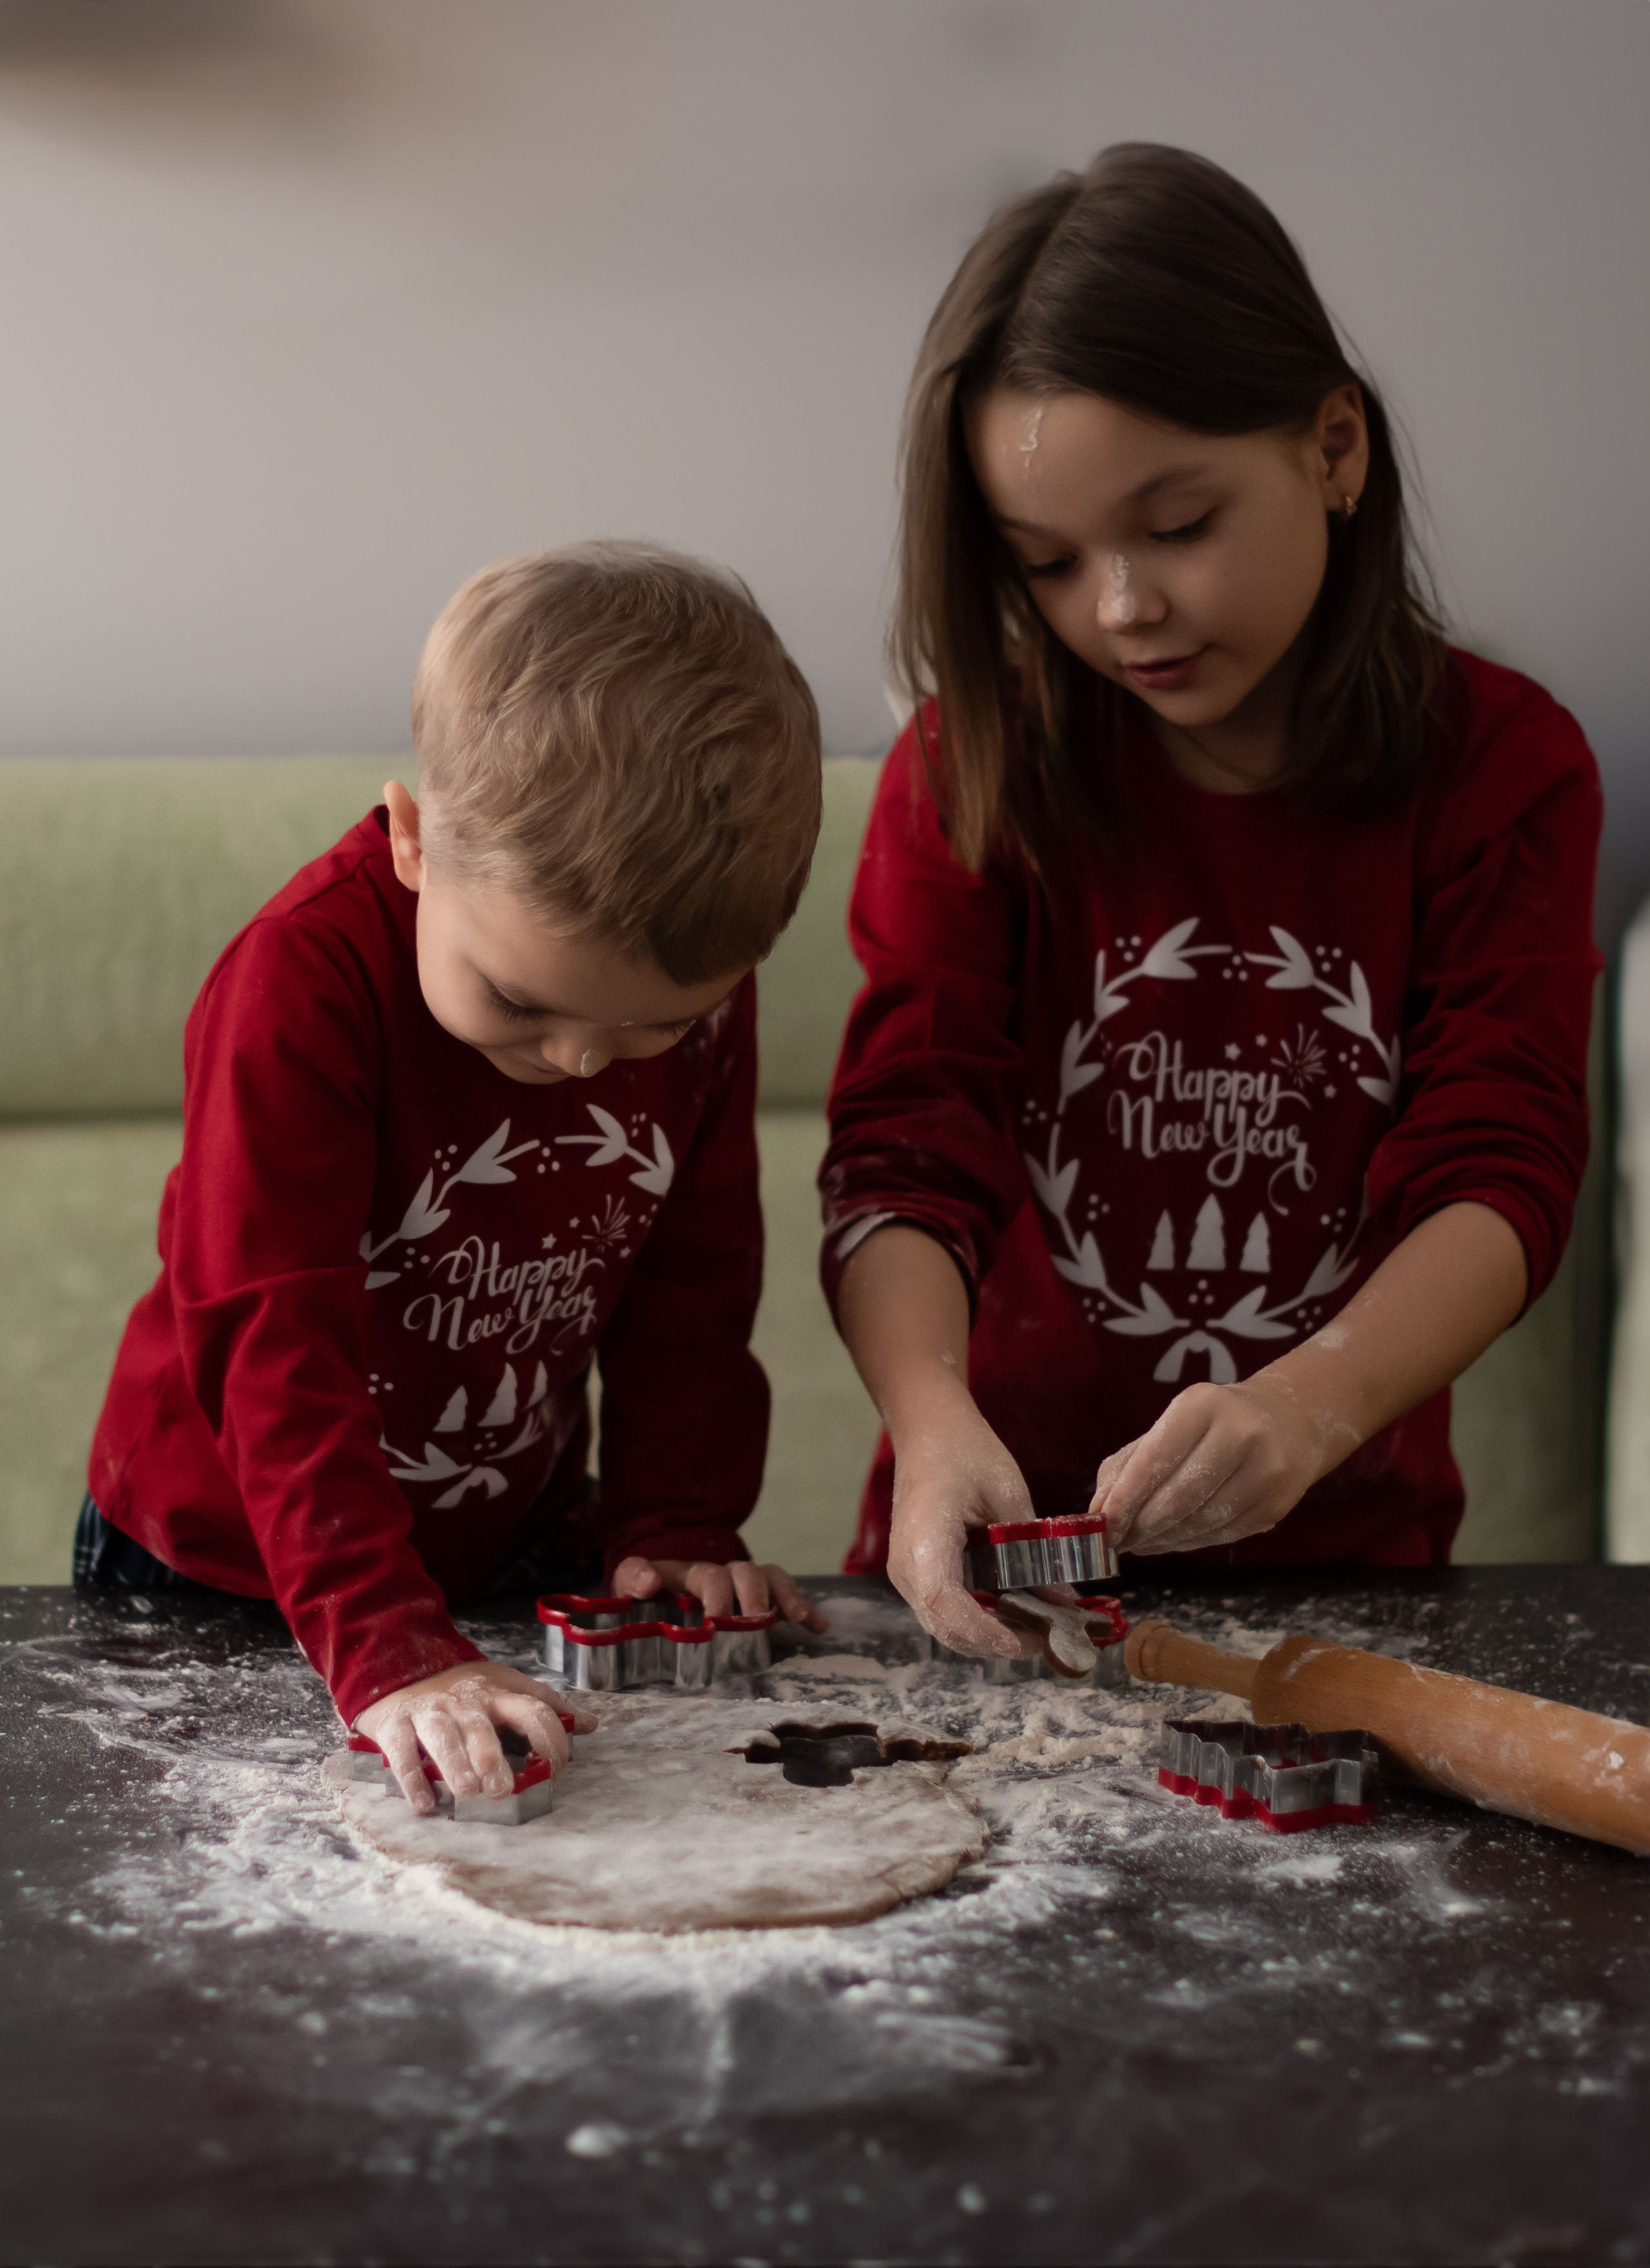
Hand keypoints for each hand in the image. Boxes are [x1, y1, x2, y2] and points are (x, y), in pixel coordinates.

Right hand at [355, 1658, 596, 1816]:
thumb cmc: (461, 1688)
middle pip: (480, 1726)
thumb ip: (546, 1707)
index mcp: (497, 1693)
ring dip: (454, 1764)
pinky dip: (412, 1779)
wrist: (398, 1666)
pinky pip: (402, 1752)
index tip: (557, 1769)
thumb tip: (592, 1723)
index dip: (549, 1738)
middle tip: (500, 1789)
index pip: (532, 1709)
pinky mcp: (394, 1724)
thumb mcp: (505, 1686)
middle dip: (490, 1756)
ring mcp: (429, 1711)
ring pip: (441, 1735)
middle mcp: (464, 1701)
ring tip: (467, 1792)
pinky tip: (425, 1804)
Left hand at [611, 1556, 829, 1633]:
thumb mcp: (633, 1582)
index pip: (703, 1575)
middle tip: (754, 1619)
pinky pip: (787, 1596)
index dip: (705, 1592)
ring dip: (784, 1595)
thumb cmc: (652, 1592)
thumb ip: (634, 1578)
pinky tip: (819, 1627)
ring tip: (796, 1616)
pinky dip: (805, 1609)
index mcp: (688, 1574)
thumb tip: (646, 1585)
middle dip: (750, 1594)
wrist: (668, 1585)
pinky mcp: (762, 1597)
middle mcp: (721, 1573)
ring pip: (769, 1577)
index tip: (701, 1614)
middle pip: (742, 1573)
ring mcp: (744, 1584)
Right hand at [886, 1388, 1041, 1660]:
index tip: (1026, 1639)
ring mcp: (908, 1573)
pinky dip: (978, 1621)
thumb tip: (1065, 1601)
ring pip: (945, 1626)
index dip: (983, 1630)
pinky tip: (1014, 1612)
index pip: (943, 1602)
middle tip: (1048, 1638)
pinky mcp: (917, 1574)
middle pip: (945, 1626)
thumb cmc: (965, 1452)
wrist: (928, 1432)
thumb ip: (1034, 1549)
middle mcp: (907, 1565)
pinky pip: (945, 1611)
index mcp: (923, 1538)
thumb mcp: (1008, 1493)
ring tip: (1037, 1629)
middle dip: (996, 1642)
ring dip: (988, 1635)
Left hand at [1090, 1374, 1336, 1556]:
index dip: (1125, 1499)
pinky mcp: (1276, 1505)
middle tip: (1115, 1542)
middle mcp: (1239, 1435)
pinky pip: (1223, 1535)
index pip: (1154, 1459)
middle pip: (1178, 1498)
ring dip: (1162, 1540)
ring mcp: (1264, 1472)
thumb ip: (1129, 1464)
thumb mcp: (1171, 1425)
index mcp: (1202, 1406)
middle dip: (1140, 1526)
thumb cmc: (1213, 1423)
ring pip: (1200, 1522)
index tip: (1101, 1526)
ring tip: (1139, 1543)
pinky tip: (1170, 1541)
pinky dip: (1189, 1543)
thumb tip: (1098, 1511)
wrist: (1289, 1421)